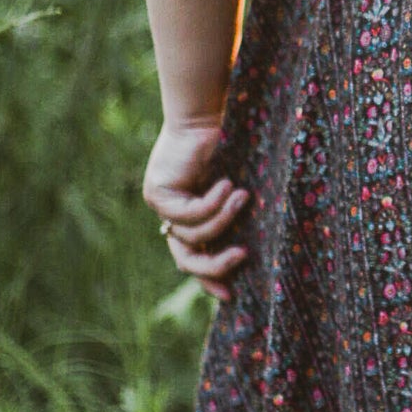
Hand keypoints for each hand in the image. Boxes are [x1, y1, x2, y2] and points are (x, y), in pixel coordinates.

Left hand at [143, 114, 250, 303]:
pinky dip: (212, 203)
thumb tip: (255, 252)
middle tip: (241, 256)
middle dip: (213, 265)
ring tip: (243, 197)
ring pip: (191, 236)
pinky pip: (188, 215)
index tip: (230, 296)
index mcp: (189, 219)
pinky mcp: (157, 195)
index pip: (193, 258)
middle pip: (184, 259)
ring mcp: (161, 207)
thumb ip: (234, 217)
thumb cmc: (228, 147)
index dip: (210, 278)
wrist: (206, 115)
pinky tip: (226, 185)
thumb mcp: (234, 191)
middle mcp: (171, 217)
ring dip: (222, 220)